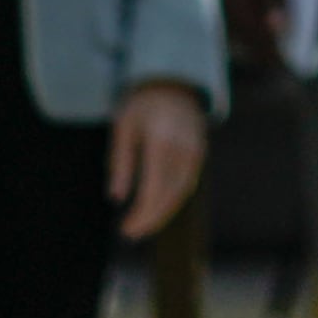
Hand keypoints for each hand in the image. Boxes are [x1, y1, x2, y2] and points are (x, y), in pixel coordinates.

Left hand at [108, 80, 207, 238]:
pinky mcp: (199, 152)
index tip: (126, 229)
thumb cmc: (142, 106)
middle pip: (170, 195)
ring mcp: (195, 151)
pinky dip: (173, 199)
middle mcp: (182, 149)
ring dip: (163, 213)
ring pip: (181, 192)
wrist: (173, 83)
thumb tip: (117, 197)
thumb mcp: (123, 128)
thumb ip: (121, 162)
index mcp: (161, 142)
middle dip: (151, 219)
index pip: (154, 190)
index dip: (141, 214)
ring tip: (143, 225)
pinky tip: (158, 207)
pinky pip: (188, 183)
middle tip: (132, 233)